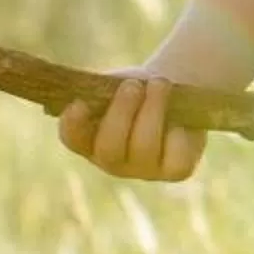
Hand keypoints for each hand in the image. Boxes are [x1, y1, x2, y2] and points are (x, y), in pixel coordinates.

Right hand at [58, 70, 206, 182]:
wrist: (176, 92)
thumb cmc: (138, 87)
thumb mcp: (116, 83)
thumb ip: (99, 90)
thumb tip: (87, 90)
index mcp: (90, 140)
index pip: (73, 139)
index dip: (73, 125)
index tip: (78, 103)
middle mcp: (113, 161)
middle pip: (109, 148)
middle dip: (121, 113)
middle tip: (133, 85)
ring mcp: (144, 169)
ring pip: (144, 148)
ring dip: (152, 112)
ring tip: (159, 84)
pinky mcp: (176, 170)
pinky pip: (176, 158)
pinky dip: (178, 134)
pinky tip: (180, 116)